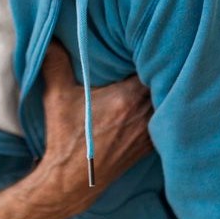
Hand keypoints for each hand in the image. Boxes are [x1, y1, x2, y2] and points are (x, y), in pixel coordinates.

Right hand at [0, 41, 152, 218]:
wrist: (72, 180)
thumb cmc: (65, 138)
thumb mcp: (56, 98)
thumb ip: (55, 64)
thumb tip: (51, 38)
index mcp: (127, 99)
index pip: (153, 66)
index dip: (154, 51)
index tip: (147, 40)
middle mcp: (145, 114)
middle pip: (165, 81)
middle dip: (160, 66)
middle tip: (155, 52)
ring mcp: (150, 131)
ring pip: (168, 100)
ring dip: (163, 87)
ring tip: (158, 72)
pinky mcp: (149, 144)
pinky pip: (164, 118)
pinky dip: (161, 107)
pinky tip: (153, 100)